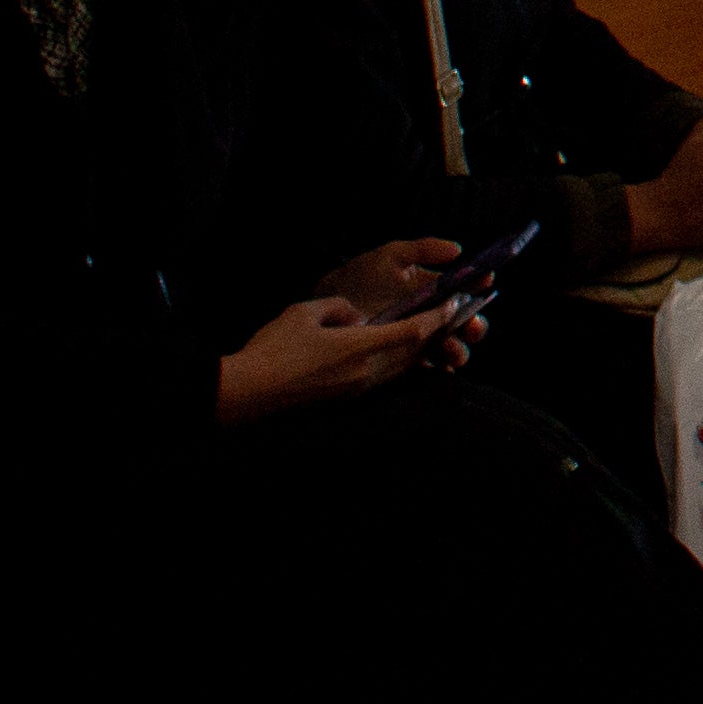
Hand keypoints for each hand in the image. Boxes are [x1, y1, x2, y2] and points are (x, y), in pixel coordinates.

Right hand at [215, 291, 445, 421]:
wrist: (248, 393)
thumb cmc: (273, 349)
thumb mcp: (304, 312)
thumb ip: (338, 308)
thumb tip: (357, 316)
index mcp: (359, 347)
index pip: (412, 331)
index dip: (437, 317)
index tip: (454, 304)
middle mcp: (366, 372)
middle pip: (414, 353)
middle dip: (436, 334)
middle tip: (453, 316)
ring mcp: (357, 389)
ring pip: (402, 369)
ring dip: (421, 352)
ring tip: (434, 335)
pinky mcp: (347, 399)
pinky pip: (387, 381)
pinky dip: (402, 367)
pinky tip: (403, 358)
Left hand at [323, 233, 493, 371]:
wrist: (325, 307)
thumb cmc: (360, 278)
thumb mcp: (391, 257)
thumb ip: (423, 249)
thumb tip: (457, 250)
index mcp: (431, 289)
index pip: (462, 289)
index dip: (476, 286)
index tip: (484, 284)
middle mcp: (429, 314)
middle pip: (461, 321)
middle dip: (472, 325)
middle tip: (471, 327)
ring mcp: (416, 338)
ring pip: (447, 345)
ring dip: (457, 349)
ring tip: (454, 352)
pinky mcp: (402, 359)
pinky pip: (425, 365)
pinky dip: (436, 367)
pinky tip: (439, 368)